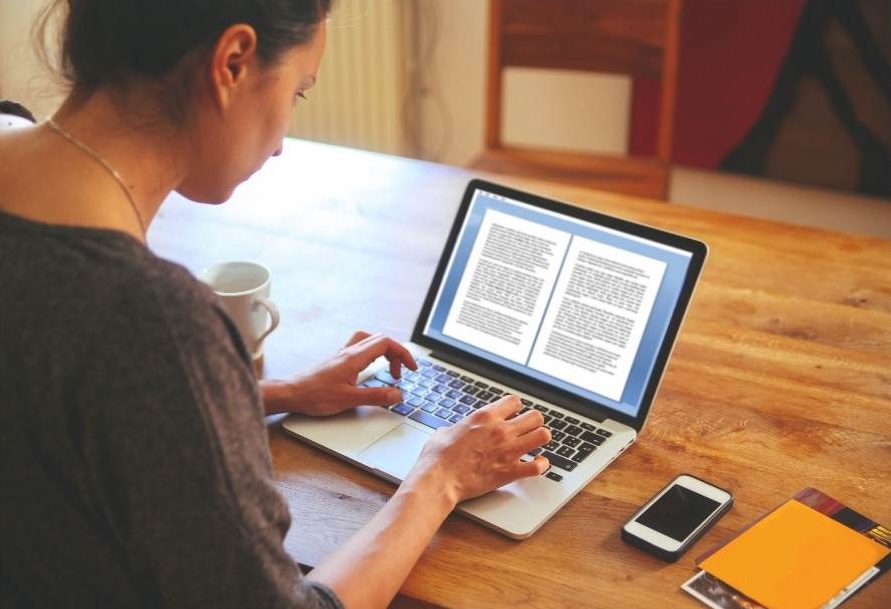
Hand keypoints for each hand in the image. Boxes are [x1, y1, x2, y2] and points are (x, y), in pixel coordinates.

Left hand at [260, 331, 416, 415]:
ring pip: (369, 341)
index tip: (411, 368)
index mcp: (354, 357)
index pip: (386, 344)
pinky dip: (371, 356)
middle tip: (401, 372)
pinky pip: (359, 349)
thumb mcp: (349, 399)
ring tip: (388, 370)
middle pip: (380, 340)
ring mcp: (342, 356)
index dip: (403, 354)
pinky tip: (369, 371)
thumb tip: (397, 394)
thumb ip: (376, 396)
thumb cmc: (314, 395)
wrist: (291, 394)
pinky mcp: (337, 362)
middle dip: (396, 353)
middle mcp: (349, 352)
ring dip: (384, 352)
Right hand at [405, 395, 550, 505]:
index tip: (513, 414)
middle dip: (533, 422)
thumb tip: (455, 431)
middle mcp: (501, 430)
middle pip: (535, 416)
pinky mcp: (510, 471)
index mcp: (485, 417)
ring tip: (534, 444)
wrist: (439, 479)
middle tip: (527, 429)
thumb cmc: (438, 457)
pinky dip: (541, 465)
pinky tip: (537, 464)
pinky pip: (538, 466)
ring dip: (540, 439)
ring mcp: (508, 450)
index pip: (514, 401)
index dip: (515, 408)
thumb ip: (458, 427)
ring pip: (543, 435)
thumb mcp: (444, 431)